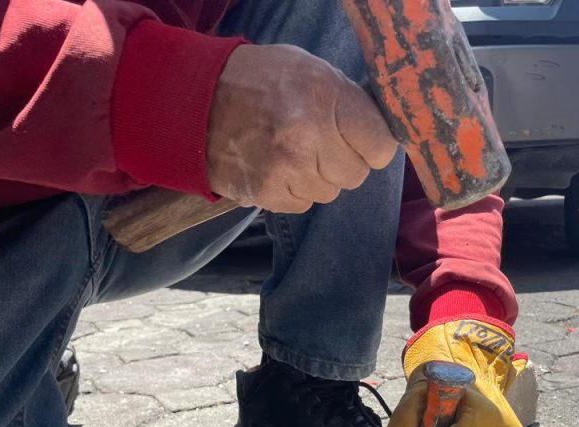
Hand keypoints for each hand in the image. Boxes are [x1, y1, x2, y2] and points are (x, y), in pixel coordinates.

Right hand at [206, 44, 396, 212]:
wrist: (197, 99)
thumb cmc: (262, 80)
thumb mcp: (313, 71)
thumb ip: (348, 102)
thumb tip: (379, 134)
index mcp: (326, 98)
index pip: (381, 147)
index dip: (373, 145)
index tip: (361, 140)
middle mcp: (309, 135)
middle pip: (355, 174)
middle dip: (342, 161)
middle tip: (320, 143)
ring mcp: (287, 168)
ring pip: (329, 192)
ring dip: (316, 177)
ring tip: (292, 151)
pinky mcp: (266, 192)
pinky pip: (302, 204)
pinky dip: (294, 190)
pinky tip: (276, 166)